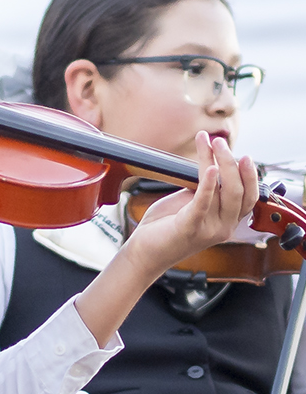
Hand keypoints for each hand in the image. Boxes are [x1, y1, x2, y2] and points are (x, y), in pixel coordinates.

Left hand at [123, 133, 259, 277]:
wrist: (145, 252)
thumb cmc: (165, 226)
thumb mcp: (190, 204)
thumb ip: (204, 190)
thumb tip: (211, 165)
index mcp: (227, 221)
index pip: (248, 195)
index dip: (249, 174)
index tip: (242, 154)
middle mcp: (224, 226)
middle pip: (239, 190)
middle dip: (232, 162)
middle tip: (221, 141)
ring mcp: (209, 229)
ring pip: (225, 192)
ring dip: (220, 163)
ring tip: (213, 144)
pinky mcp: (190, 228)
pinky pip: (203, 203)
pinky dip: (207, 184)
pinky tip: (209, 168)